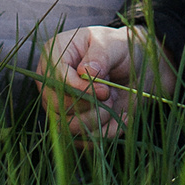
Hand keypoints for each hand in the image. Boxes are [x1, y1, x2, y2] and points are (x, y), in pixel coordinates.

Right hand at [38, 24, 172, 138]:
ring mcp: (57, 105)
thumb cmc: (119, 49)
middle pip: (59, 106)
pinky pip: (82, 141)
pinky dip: (105, 133)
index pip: (56, 79)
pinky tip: (119, 118)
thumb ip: (100, 55)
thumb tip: (87, 72)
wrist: (133, 68)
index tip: (105, 91)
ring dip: (97, 120)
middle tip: (110, 94)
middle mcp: (50, 81)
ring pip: (68, 127)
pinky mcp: (70, 124)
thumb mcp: (113, 44)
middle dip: (91, 105)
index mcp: (55, 53)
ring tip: (112, 103)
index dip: (80, 89)